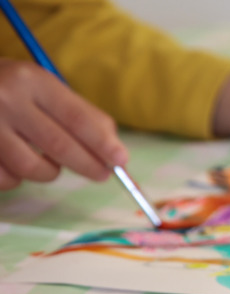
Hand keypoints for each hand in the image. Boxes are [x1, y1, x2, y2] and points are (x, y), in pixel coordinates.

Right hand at [0, 59, 128, 189]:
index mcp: (30, 79)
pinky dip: (18, 178)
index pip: (76, 117)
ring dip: (49, 172)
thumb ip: (77, 112)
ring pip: (33, 168)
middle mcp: (6, 100)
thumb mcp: (39, 86)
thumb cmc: (7, 88)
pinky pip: (8, 179)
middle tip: (102, 174)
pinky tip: (15, 163)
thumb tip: (114, 146)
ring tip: (49, 163)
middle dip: (88, 165)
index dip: (102, 143)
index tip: (121, 160)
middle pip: (59, 146)